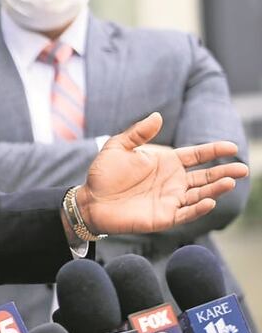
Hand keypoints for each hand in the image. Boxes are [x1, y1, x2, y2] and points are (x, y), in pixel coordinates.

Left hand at [76, 112, 248, 234]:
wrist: (90, 200)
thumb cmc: (103, 173)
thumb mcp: (118, 147)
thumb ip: (138, 133)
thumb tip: (157, 115)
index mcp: (165, 162)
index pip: (196, 155)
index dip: (213, 151)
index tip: (231, 147)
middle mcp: (173, 181)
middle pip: (205, 176)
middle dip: (224, 172)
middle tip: (242, 168)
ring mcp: (170, 199)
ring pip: (199, 194)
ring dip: (215, 189)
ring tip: (230, 182)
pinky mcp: (164, 217)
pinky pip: (186, 213)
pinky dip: (198, 208)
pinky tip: (209, 201)